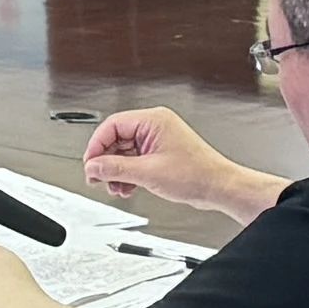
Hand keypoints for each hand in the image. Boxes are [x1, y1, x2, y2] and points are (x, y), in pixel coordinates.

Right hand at [79, 106, 261, 212]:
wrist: (218, 187)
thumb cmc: (197, 174)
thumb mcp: (147, 173)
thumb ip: (115, 169)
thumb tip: (93, 167)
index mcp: (153, 120)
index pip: (112, 126)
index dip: (96, 146)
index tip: (90, 165)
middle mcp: (155, 125)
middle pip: (116, 138)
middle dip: (106, 161)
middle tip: (98, 178)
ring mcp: (158, 138)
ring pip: (124, 150)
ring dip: (117, 170)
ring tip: (115, 186)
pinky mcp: (161, 152)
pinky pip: (135, 158)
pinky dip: (128, 173)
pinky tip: (127, 186)